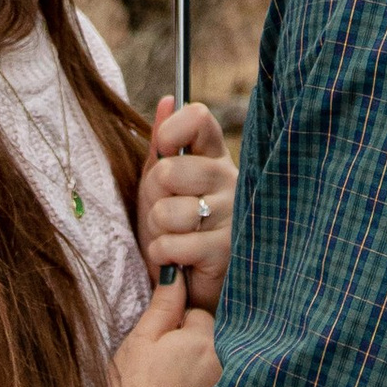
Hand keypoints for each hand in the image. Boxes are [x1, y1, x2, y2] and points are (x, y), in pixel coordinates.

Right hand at [110, 272, 217, 386]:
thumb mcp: (141, 340)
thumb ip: (164, 304)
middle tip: (165, 371)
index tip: (159, 350)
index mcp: (205, 340)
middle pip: (213, 339)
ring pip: (217, 364)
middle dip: (194, 347)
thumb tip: (178, 272)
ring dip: (201, 369)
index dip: (177, 328)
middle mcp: (225, 363)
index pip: (199, 316)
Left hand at [140, 95, 236, 305]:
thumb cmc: (177, 230)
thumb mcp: (161, 186)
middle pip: (171, 170)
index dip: (170, 133)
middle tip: (166, 214)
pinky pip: (173, 244)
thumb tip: (166, 101)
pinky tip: (177, 261)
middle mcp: (230, 179)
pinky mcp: (227, 250)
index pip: (198, 119)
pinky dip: (163, 256)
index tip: (163, 153)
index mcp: (214, 157)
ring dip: (158, 231)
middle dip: (154, 198)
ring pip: (170, 211)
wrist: (192, 285)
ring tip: (174, 238)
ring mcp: (233, 214)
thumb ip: (162, 146)